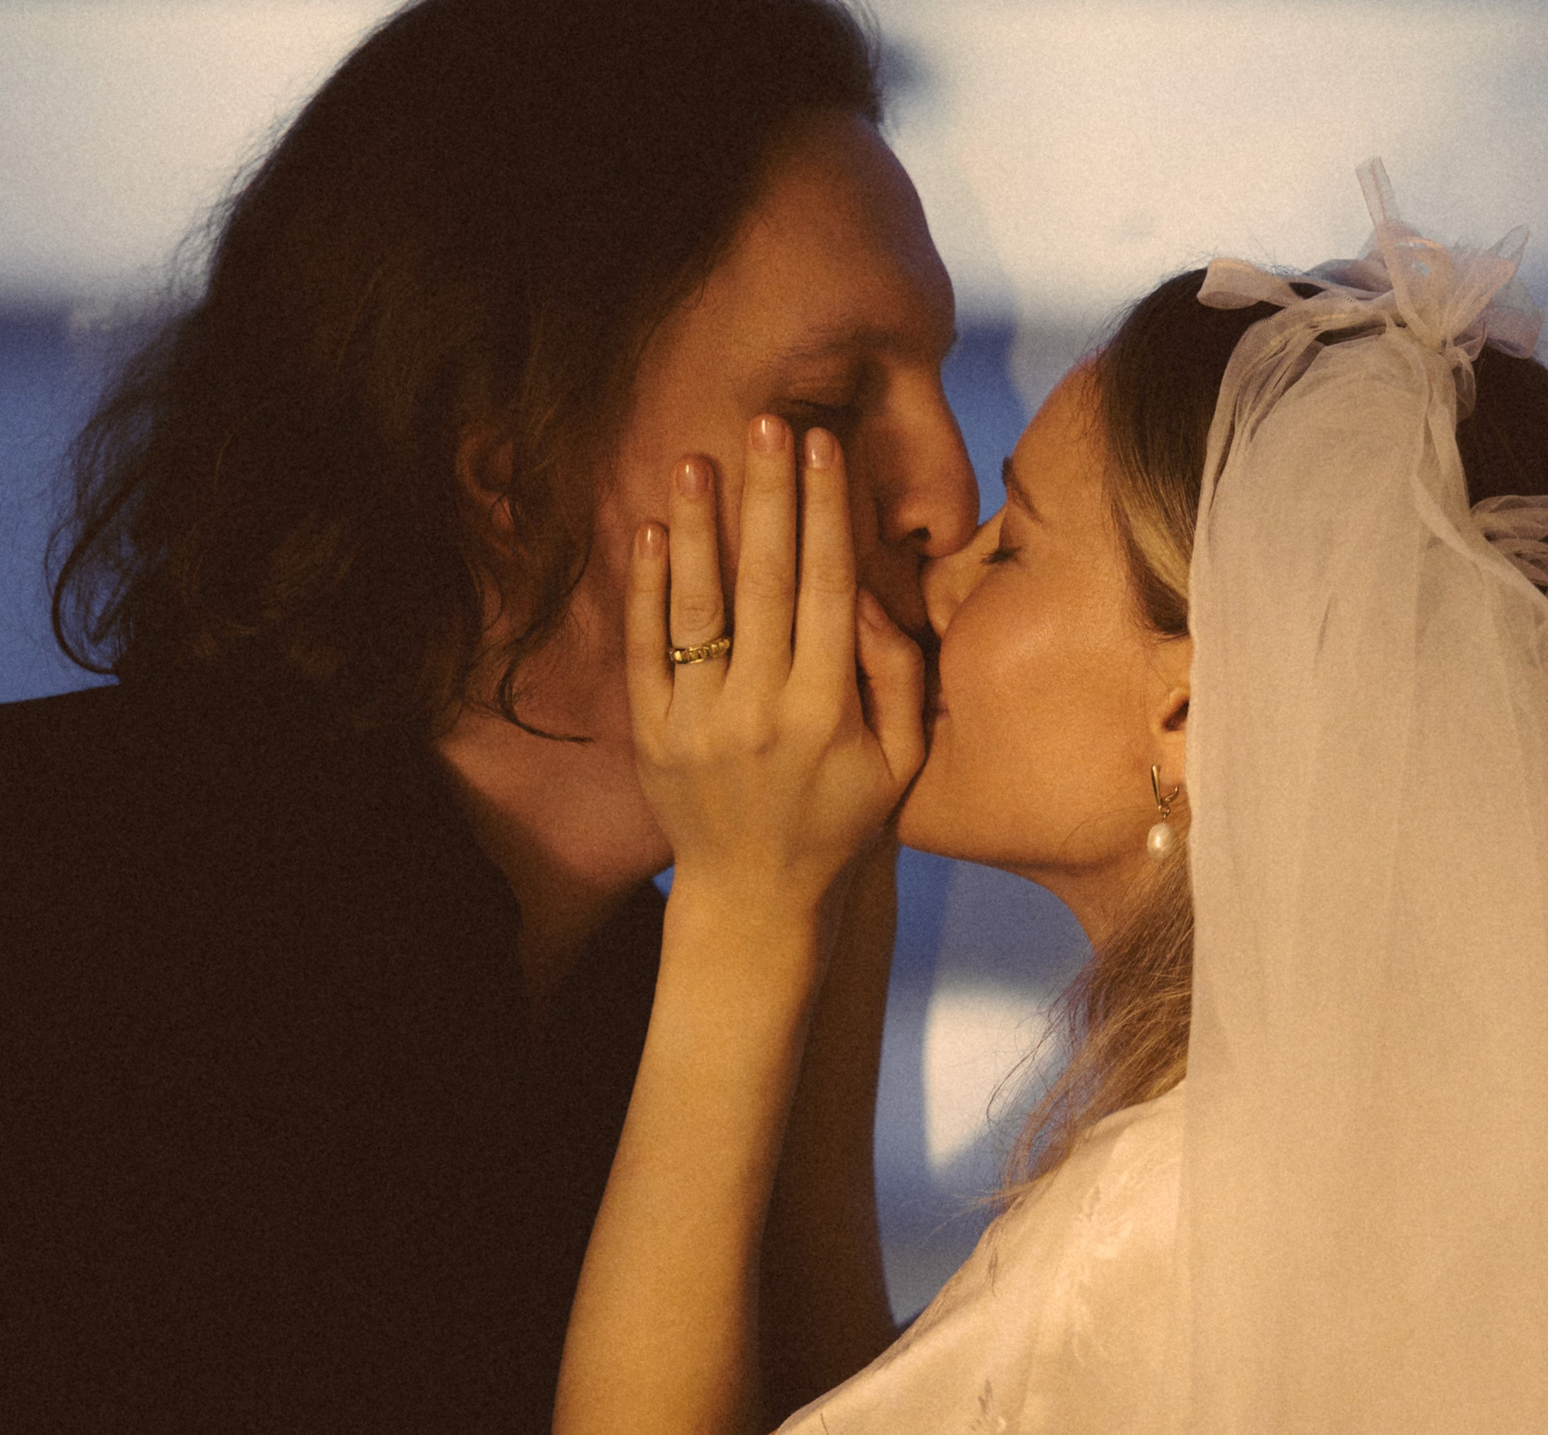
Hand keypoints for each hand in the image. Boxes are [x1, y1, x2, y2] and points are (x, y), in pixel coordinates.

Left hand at [625, 416, 924, 922]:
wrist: (755, 898)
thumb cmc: (838, 824)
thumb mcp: (900, 765)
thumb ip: (899, 681)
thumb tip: (875, 603)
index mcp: (826, 712)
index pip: (829, 590)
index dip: (827, 513)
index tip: (824, 449)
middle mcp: (760, 711)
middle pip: (766, 581)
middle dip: (769, 496)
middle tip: (768, 422)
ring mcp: (699, 722)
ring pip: (700, 605)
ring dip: (701, 526)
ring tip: (699, 458)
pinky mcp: (653, 733)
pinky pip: (646, 647)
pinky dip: (648, 587)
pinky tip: (656, 531)